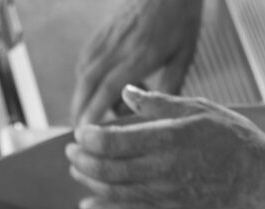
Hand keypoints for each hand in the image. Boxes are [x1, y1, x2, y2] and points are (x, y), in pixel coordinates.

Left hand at [66, 87, 264, 208]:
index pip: (117, 142)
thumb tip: (127, 93)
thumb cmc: (231, 137)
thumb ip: (158, 103)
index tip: (80, 132)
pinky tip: (87, 205)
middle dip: (83, 161)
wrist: (257, 176)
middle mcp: (164, 168)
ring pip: (115, 192)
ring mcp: (165, 192)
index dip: (91, 139)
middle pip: (109, 169)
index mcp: (170, 138)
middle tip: (71, 152)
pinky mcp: (167, 208)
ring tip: (76, 171)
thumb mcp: (197, 108)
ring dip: (90, 182)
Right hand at [70, 0, 202, 125]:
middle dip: (79, 110)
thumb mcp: (184, 56)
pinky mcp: (102, 32)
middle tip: (79, 133)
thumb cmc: (181, 19)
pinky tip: (92, 89)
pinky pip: (85, 60)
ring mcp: (107, 38)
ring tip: (85, 115)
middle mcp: (118, 47)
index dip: (94, 111)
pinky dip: (84, 79)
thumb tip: (160, 116)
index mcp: (140, 55)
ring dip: (81, 97)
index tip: (86, 131)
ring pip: (83, 73)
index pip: (109, 88)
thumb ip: (170, 87)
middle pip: (87, 83)